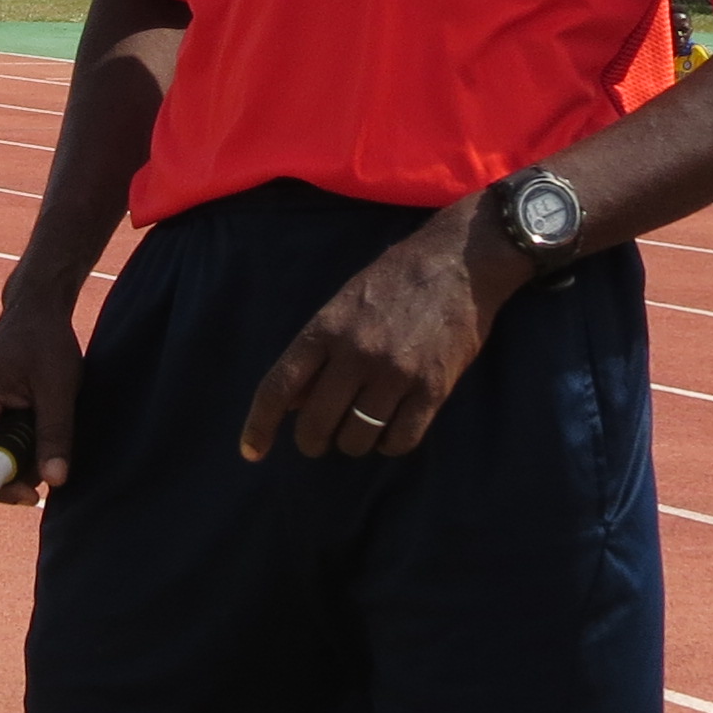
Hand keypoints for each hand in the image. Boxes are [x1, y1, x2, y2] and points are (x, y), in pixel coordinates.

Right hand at [0, 285, 83, 501]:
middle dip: (16, 472)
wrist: (33, 310)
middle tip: (52, 457)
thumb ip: (55, 434)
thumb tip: (56, 480)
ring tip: (46, 425)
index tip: (33, 495)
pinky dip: (15, 443)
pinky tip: (35, 419)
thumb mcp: (58, 388)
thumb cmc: (45, 342)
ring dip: (18, 456)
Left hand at [239, 203, 528, 464]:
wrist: (460, 261)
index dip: (259, 425)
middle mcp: (356, 353)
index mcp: (326, 328)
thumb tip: (293, 403)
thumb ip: (318, 351)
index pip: (279, 386)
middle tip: (321, 439)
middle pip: (317, 424)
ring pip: (357, 439)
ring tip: (361, 428)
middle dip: (313, 441)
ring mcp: (395, 373)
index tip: (252, 452)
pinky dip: (390, 444)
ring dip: (354, 443)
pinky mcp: (433, 388)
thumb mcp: (343, 303)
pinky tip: (392, 429)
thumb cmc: (395, 279)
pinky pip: (400, 441)